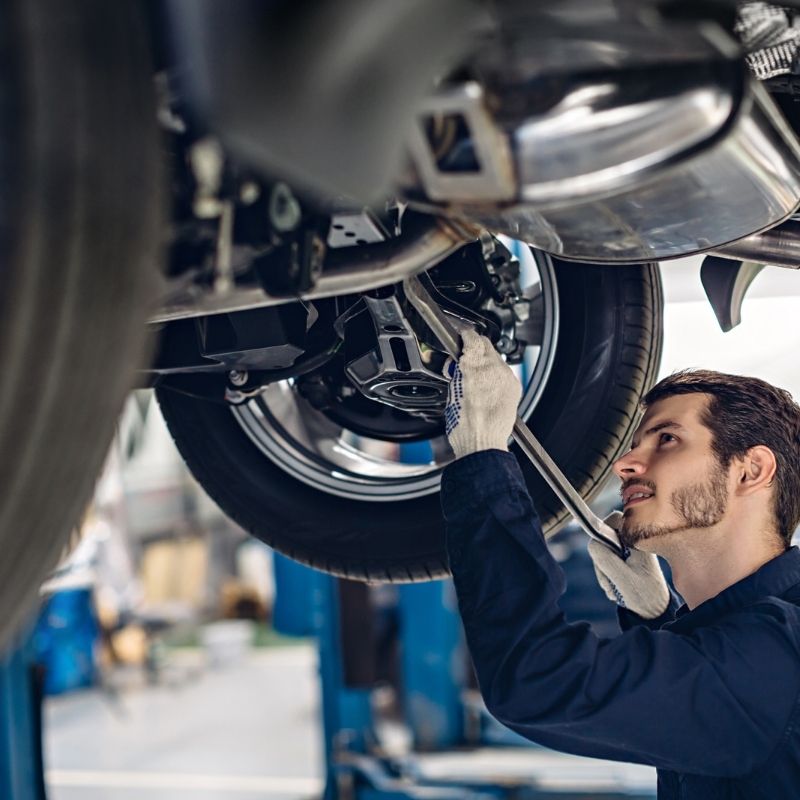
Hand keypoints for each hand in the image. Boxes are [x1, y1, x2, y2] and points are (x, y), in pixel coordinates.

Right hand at [444, 329, 520, 459]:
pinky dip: (494, 374)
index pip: (472, 337)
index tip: (460, 336)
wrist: (483, 444)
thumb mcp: (451, 393)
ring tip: (473, 376)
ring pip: (495, 358)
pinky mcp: (514, 387)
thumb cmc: (465, 426)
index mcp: (475, 368)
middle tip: (463, 358)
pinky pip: (503, 372)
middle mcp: (494, 369)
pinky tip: (485, 386)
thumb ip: (457, 373)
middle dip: (474, 348)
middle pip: (486, 345)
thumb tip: (457, 365)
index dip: (464, 335)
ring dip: (484, 361)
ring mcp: (507, 378)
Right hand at [588, 511, 670, 618]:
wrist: (653, 611)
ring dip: (603, 571)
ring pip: (602, 552)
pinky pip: (606, 561)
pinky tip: (616, 587)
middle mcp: (633, 542)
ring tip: (615, 587)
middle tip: (610, 579)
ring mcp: (629, 551)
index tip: (603, 552)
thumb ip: (604, 557)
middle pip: (603, 538)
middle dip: (602, 560)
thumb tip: (592, 542)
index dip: (602, 532)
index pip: (613, 520)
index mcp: (637, 541)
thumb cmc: (643, 594)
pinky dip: (607, 575)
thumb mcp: (621, 576)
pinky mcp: (625, 561)